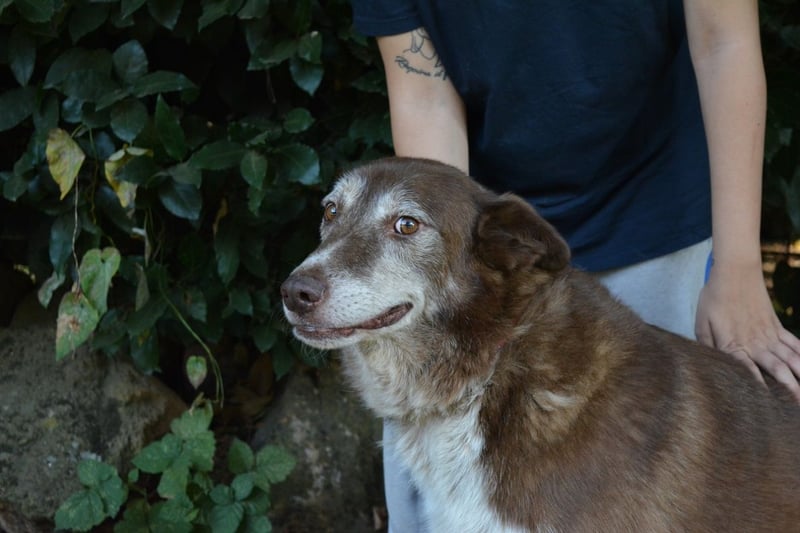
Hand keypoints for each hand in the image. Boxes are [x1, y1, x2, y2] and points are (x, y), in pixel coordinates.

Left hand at [696, 261, 799, 402]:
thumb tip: (710, 363)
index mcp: (735, 344)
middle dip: (789, 389)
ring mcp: (770, 335)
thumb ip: (706, 345)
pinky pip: (795, 345)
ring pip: (791, 359)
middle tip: (796, 406)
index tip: (765, 403)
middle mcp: (756, 343)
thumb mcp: (701, 322)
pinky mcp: (777, 327)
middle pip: (777, 369)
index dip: (758, 387)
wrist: (736, 272)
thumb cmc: (715, 298)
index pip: (748, 370)